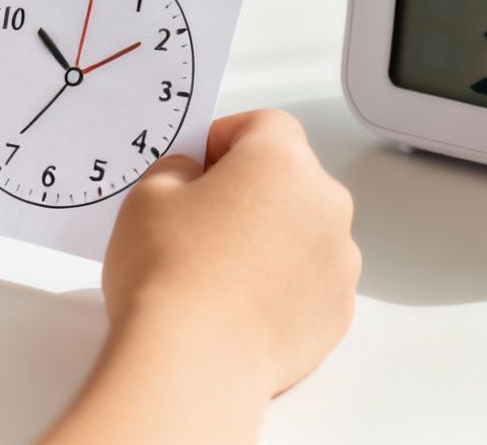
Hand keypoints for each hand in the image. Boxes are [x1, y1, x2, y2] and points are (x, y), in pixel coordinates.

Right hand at [105, 109, 358, 393]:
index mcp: (282, 161)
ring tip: (216, 270)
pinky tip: (237, 304)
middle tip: (198, 220)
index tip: (198, 164)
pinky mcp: (337, 312)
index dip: (225, 139)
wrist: (191, 362)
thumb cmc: (169, 275)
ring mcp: (338, 262)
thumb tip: (193, 175)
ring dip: (269, 239)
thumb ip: (178, 168)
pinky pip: (310, 282)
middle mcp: (324, 205)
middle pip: (288, 179)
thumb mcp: (148, 193)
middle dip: (249, 192)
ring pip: (302, 233)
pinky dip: (282, 286)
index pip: (263, 125)